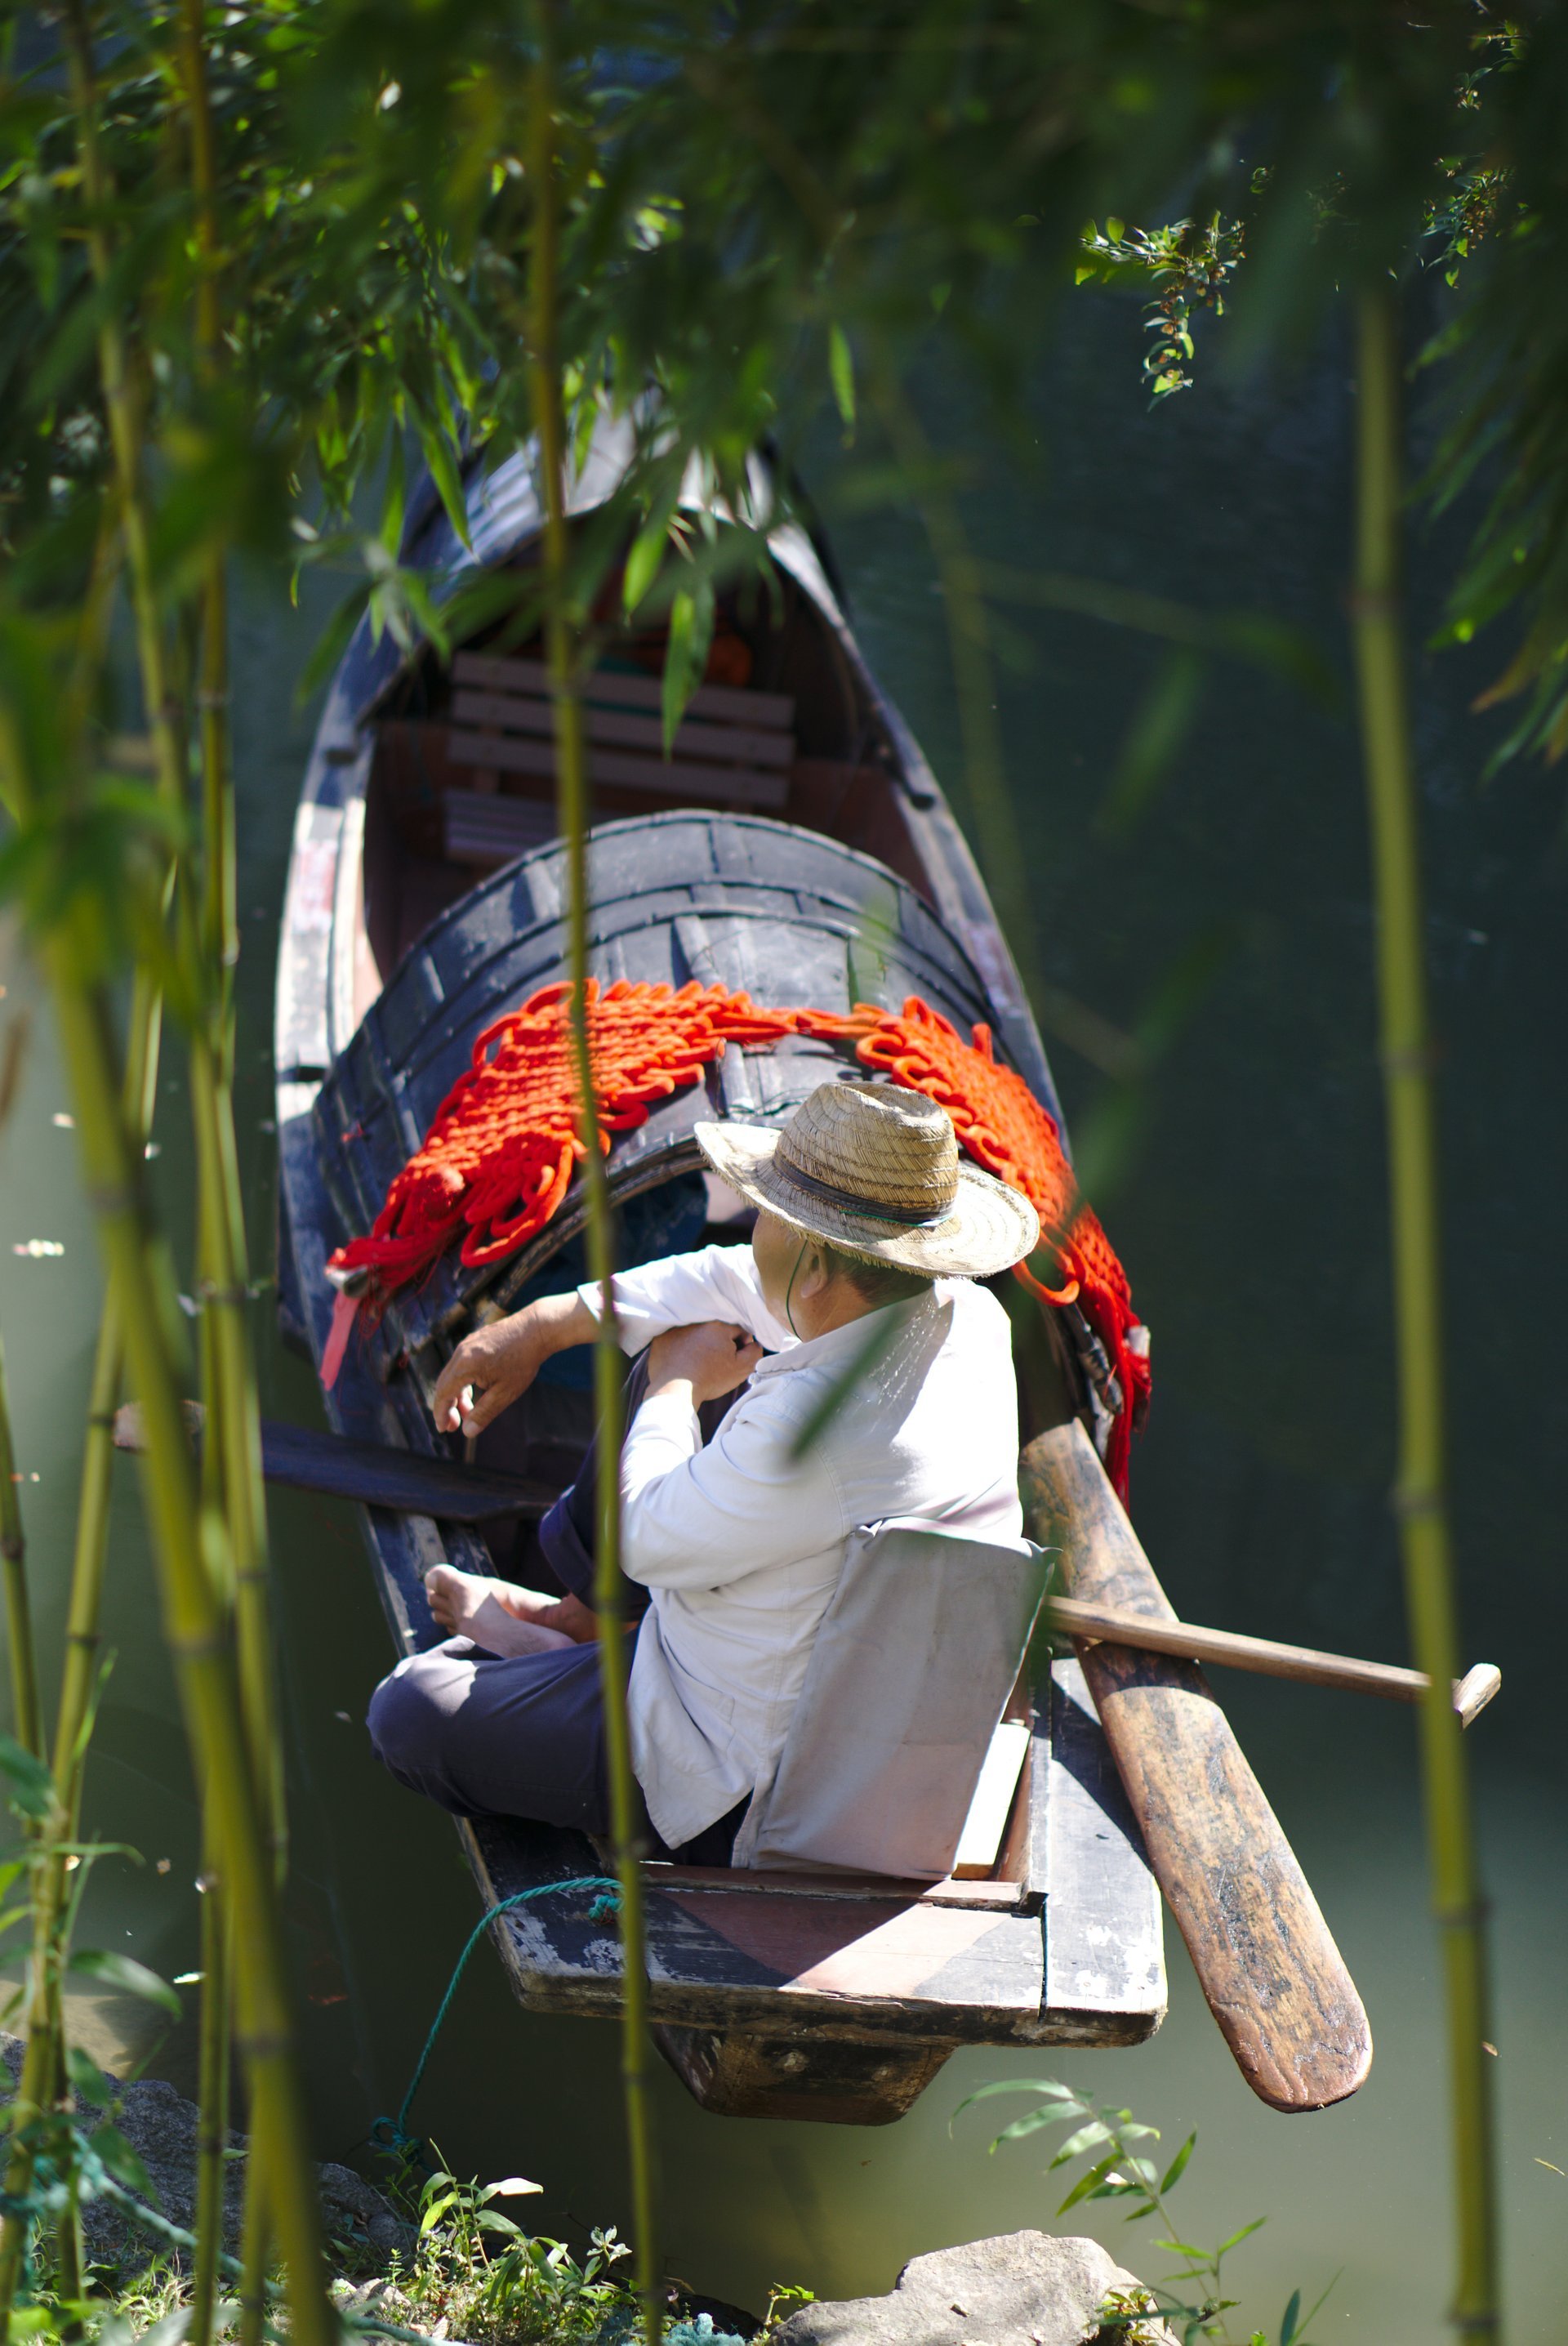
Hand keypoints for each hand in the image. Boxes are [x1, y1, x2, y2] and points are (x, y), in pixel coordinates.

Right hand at [431, 1304, 556, 1437]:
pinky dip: (463, 1380)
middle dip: (447, 1406)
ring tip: (468, 1411)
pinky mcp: (475, 1340)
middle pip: (444, 1384)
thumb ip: (484, 1413)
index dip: (441, 1413)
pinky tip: (476, 1391)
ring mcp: (467, 1343)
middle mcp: (461, 1352)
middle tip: (454, 1426)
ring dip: (457, 1394)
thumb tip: (468, 1432)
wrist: (537, 1328)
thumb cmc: (523, 1361)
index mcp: (465, 1366)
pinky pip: (461, 1364)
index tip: (443, 1429)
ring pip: (453, 1374)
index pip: (443, 1394)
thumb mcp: (505, 1393)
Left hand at [647, 1320, 762, 1405]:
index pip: (737, 1331)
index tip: (733, 1359)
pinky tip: (682, 1362)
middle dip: (718, 1343)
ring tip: (698, 1362)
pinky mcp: (661, 1339)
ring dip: (699, 1343)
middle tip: (715, 1362)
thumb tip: (754, 1343)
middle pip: (715, 1331)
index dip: (740, 1345)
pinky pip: (676, 1340)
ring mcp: (676, 1329)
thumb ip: (754, 1352)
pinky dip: (681, 1347)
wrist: (675, 1391)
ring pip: (695, 1334)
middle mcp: (696, 1322)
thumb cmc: (710, 1379)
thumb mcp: (741, 1368)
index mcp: (718, 1326)